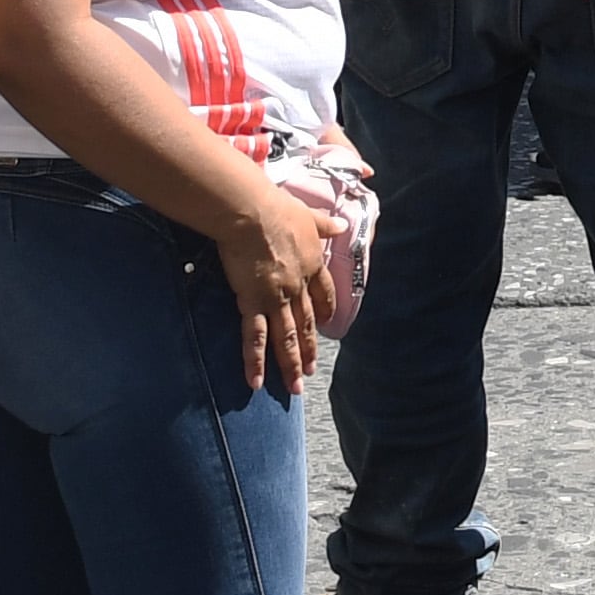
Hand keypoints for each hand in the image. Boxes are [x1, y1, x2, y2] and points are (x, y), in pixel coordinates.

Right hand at [222, 179, 339, 397]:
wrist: (254, 214)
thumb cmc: (278, 208)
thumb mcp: (309, 214)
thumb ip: (324, 224)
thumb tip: (342, 224)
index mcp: (312, 263)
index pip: (323, 293)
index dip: (325, 310)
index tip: (326, 324)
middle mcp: (298, 286)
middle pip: (305, 323)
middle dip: (308, 350)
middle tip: (310, 372)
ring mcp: (276, 298)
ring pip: (285, 337)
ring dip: (290, 364)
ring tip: (294, 387)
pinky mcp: (252, 302)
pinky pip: (254, 338)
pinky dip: (256, 362)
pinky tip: (256, 382)